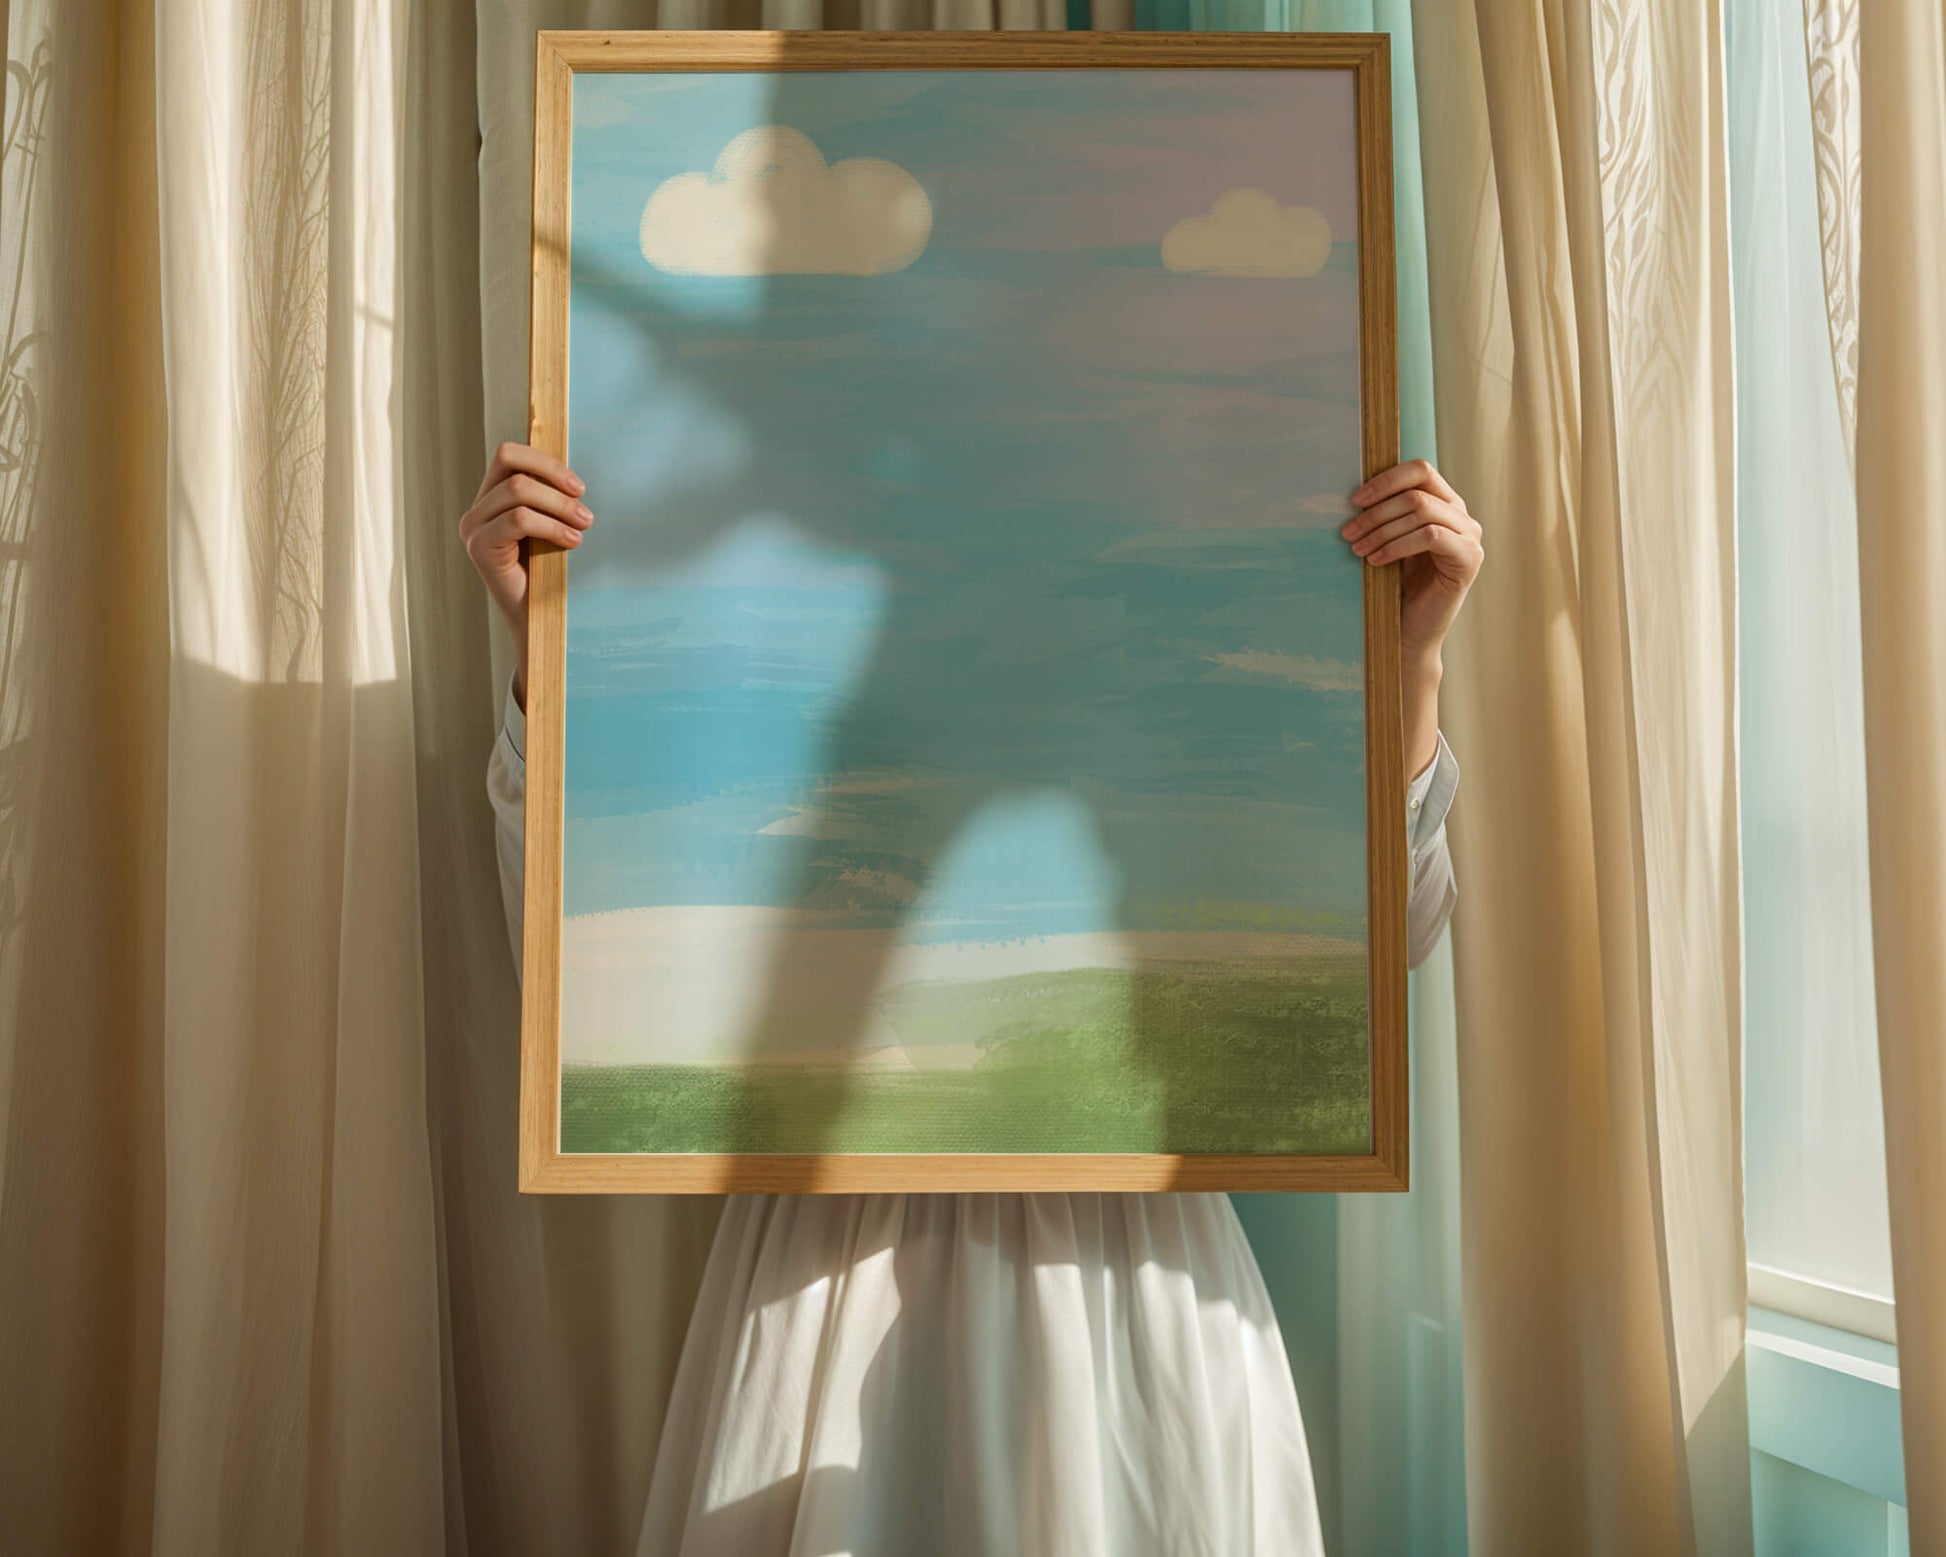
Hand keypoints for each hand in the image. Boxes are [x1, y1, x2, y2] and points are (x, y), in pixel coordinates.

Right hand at [459, 441, 591, 707]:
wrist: (537, 622)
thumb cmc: (548, 575)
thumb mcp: (550, 529)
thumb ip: (550, 500)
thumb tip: (573, 478)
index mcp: (490, 499)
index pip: (509, 455)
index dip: (545, 462)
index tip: (578, 487)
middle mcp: (476, 511)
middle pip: (513, 466)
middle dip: (556, 483)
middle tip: (586, 512)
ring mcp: (474, 528)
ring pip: (519, 492)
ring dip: (560, 506)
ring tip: (584, 526)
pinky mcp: (480, 548)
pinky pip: (519, 519)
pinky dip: (552, 526)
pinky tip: (572, 543)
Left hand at [1342, 459, 1483, 667]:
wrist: (1409, 632)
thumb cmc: (1396, 586)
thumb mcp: (1388, 541)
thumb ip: (1386, 515)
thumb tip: (1353, 493)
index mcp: (1443, 504)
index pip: (1420, 471)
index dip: (1385, 480)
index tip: (1354, 500)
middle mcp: (1461, 516)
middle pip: (1416, 492)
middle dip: (1376, 512)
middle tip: (1348, 532)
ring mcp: (1469, 536)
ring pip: (1421, 511)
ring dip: (1382, 529)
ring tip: (1358, 548)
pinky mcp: (1469, 558)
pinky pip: (1430, 536)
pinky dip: (1398, 545)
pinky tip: (1377, 560)